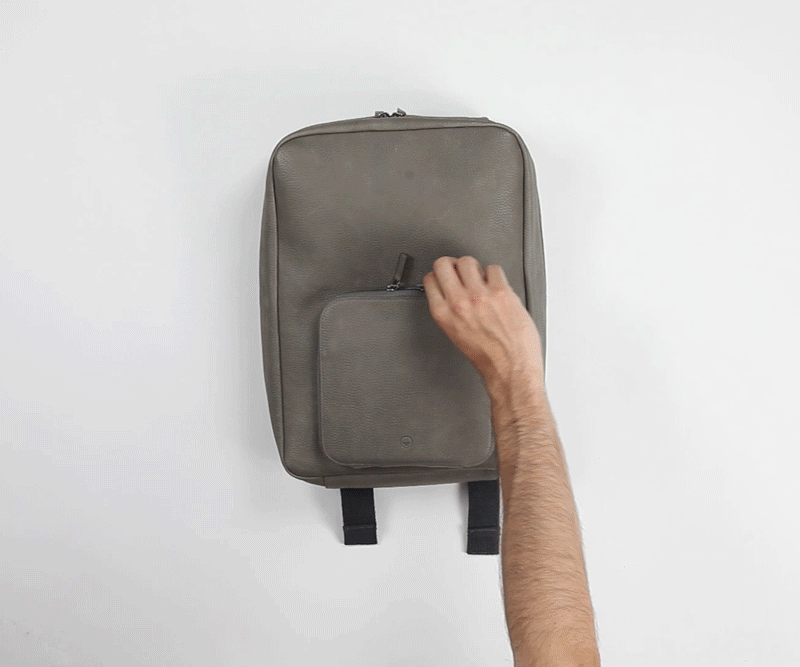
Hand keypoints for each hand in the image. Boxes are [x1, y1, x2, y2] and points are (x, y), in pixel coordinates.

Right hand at [422, 256, 543, 391]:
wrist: (511, 367)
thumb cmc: (487, 357)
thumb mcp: (456, 335)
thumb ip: (450, 312)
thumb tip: (451, 292)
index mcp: (444, 314)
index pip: (431, 279)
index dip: (439, 275)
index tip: (446, 276)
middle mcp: (459, 303)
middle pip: (444, 264)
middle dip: (452, 265)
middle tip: (461, 271)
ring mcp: (480, 296)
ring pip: (468, 261)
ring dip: (475, 267)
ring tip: (481, 279)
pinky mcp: (501, 292)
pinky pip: (494, 268)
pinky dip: (495, 275)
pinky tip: (497, 286)